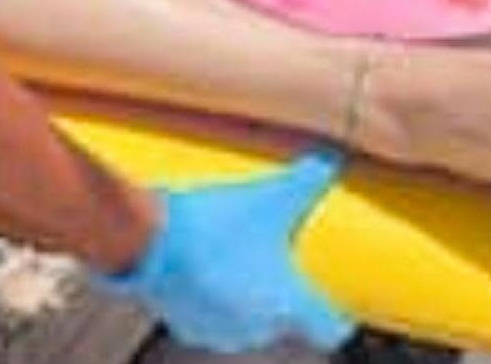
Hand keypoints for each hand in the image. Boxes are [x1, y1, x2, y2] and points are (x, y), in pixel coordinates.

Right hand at [100, 145, 353, 353]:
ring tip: (240, 258)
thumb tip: (330, 160)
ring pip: (246, 319)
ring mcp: (218, 330)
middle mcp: (257, 328)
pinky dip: (212, 297)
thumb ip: (305, 179)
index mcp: (286, 305)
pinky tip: (207, 266)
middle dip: (284, 293)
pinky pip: (210, 315)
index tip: (340, 301)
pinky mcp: (184, 323)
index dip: (337, 315)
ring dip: (247, 296)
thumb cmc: (214, 225)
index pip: (329, 328)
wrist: (150, 240)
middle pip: (285, 320)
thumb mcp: (268, 195)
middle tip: (281, 258)